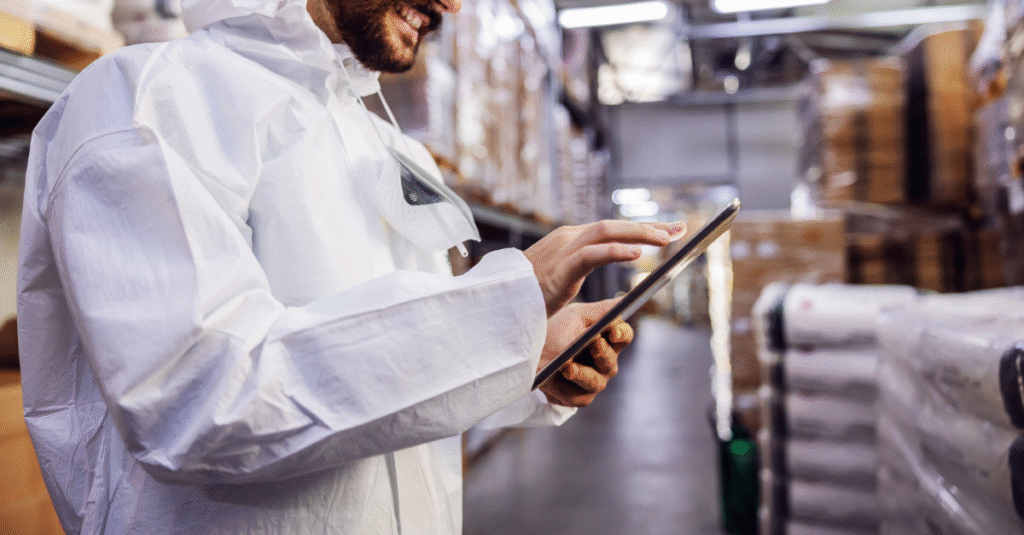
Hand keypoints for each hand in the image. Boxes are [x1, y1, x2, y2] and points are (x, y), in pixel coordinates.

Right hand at [525, 220, 684, 316]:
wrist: (499, 301)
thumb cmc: (526, 294)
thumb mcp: (559, 276)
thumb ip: (578, 267)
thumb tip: (599, 264)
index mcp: (569, 240)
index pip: (611, 229)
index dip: (641, 228)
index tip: (669, 230)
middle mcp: (568, 237)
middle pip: (614, 224)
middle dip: (648, 226)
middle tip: (679, 231)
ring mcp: (563, 250)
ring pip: (606, 231)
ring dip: (639, 234)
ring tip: (665, 240)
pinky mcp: (560, 268)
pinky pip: (592, 254)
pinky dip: (616, 252)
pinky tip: (638, 255)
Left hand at [539, 300, 634, 407]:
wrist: (528, 352)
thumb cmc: (554, 330)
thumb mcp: (575, 315)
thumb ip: (601, 310)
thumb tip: (622, 301)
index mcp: (607, 340)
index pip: (624, 336)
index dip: (621, 334)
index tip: (612, 332)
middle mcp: (604, 363)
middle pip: (611, 362)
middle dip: (603, 354)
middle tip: (594, 344)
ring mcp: (593, 381)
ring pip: (597, 382)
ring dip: (583, 374)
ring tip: (568, 367)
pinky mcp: (578, 397)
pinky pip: (578, 396)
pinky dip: (564, 388)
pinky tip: (554, 380)